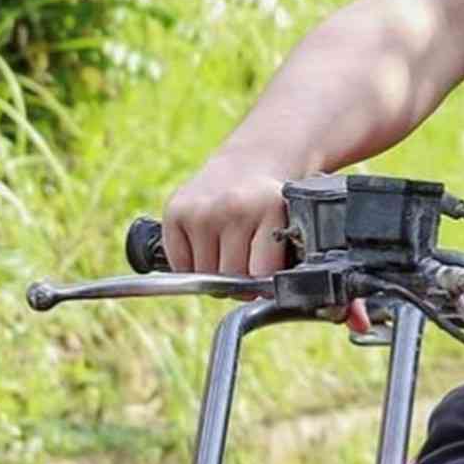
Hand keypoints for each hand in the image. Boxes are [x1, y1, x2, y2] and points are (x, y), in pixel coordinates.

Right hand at [163, 155, 293, 277]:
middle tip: (246, 263)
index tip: (265, 278)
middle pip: (231, 278)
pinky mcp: (174, 211)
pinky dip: (191, 265)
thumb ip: (283, 259)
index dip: (263, 285)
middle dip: (239, 281)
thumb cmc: (268, 204)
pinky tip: (207, 244)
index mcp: (269, 207)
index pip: (261, 274)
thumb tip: (266, 300)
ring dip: (215, 273)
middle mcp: (232, 206)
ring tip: (228, 249)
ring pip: (204, 275)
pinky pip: (180, 265)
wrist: (246, 163)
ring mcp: (200, 209)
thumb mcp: (288, 223)